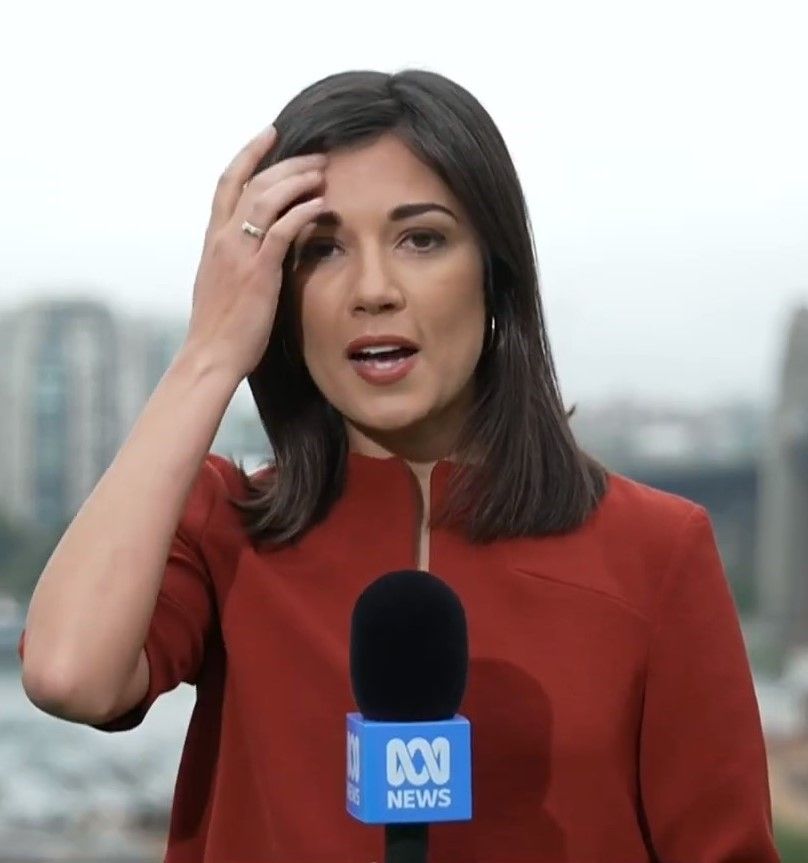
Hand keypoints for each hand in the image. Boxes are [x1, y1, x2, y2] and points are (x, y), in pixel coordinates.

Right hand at [183, 124, 326, 381]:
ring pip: (265, 198)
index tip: (270, 134)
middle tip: (314, 154)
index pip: (228, 183)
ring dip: (296, 180)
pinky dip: (301, 212)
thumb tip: (257, 250)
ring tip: (322, 172)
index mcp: (213, 240)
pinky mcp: (257, 273)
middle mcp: (222, 239)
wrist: (210, 356)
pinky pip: (280, 231)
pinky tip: (320, 204)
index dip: (248, 153)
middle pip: (252, 182)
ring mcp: (238, 254)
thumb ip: (236, 260)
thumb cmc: (220, 328)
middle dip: (284, 162)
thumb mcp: (222, 284)